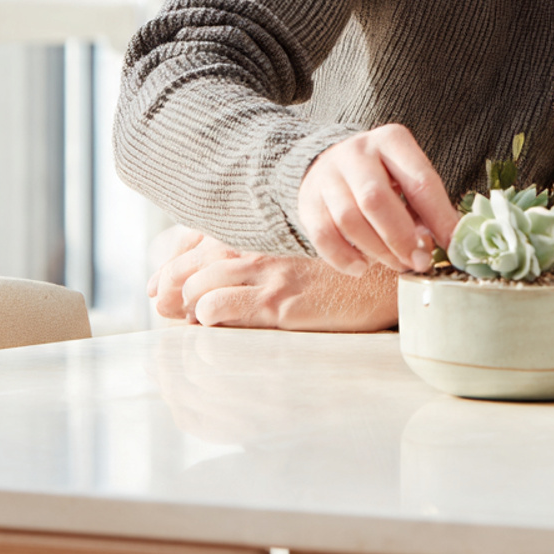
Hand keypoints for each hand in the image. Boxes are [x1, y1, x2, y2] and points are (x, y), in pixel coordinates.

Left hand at [148, 230, 398, 329]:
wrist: (390, 275)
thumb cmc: (346, 265)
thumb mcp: (300, 249)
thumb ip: (261, 250)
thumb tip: (218, 271)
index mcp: (263, 227)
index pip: (193, 239)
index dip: (169, 266)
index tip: (163, 288)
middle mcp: (260, 243)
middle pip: (186, 264)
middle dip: (167, 289)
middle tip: (164, 308)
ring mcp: (267, 272)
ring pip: (194, 287)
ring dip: (183, 308)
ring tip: (189, 321)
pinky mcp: (278, 302)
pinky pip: (216, 309)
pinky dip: (204, 320)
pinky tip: (214, 325)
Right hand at [298, 123, 458, 276]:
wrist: (331, 163)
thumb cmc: (383, 176)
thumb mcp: (407, 177)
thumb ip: (424, 208)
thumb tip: (444, 243)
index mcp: (392, 140)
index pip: (420, 181)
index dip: (439, 217)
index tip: (452, 245)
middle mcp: (357, 152)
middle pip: (377, 200)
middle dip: (401, 238)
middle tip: (418, 262)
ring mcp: (328, 175)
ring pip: (349, 220)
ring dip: (376, 251)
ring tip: (394, 263)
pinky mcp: (308, 200)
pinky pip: (323, 236)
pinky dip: (345, 258)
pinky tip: (362, 266)